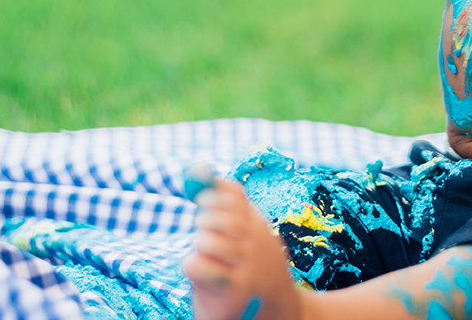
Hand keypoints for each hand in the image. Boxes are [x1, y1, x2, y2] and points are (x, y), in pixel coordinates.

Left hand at [182, 178, 298, 319]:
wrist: (276, 310)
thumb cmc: (248, 267)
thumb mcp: (244, 232)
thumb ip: (223, 202)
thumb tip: (198, 167)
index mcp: (256, 224)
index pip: (232, 196)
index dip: (212, 195)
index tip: (203, 203)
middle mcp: (256, 242)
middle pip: (219, 218)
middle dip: (204, 221)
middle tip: (204, 231)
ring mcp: (248, 266)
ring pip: (209, 241)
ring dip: (201, 245)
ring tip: (207, 254)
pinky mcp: (236, 290)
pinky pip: (202, 266)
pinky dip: (194, 265)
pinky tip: (200, 271)